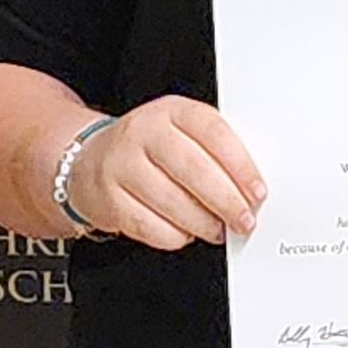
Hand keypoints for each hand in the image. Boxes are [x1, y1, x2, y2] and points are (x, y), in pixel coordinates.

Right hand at [71, 97, 267, 250]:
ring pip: (171, 200)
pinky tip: (186, 233)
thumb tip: (249, 186)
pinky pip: (148, 225)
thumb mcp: (182, 132)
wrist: (90, 159)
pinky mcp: (106, 199)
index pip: (213, 133)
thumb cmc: (150, 149)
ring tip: (217, 229)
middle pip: (193, 168)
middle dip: (226, 201)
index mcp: (172, 110)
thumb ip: (214, 151)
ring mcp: (121, 164)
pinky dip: (174, 236)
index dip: (240, 165)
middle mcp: (143, 132)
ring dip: (202, 222)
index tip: (257, 191)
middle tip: (243, 219)